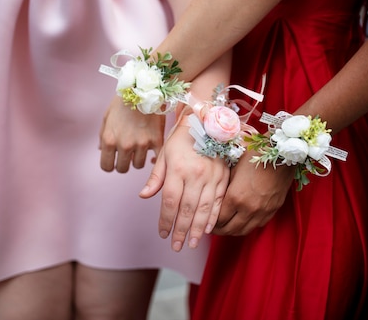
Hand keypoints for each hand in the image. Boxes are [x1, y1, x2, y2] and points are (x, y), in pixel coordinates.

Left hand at [99, 96, 165, 172]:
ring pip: (138, 165)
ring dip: (138, 158)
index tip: (114, 161)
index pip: (106, 166)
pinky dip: (154, 158)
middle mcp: (124, 145)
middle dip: (124, 163)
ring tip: (139, 148)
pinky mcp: (157, 140)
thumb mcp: (107, 117)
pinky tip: (152, 154)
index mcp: (109, 140)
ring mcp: (141, 144)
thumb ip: (103, 136)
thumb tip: (101, 150)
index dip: (110, 165)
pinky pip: (156, 159)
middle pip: (123, 168)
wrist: (144, 88)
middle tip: (127, 154)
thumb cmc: (123, 101)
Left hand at [140, 125, 228, 251]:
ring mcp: (212, 176)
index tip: (163, 233)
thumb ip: (156, 177)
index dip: (166, 220)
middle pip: (187, 209)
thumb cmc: (181, 138)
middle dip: (181, 230)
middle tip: (176, 246)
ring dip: (198, 229)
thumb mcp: (164, 153)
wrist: (206, 120)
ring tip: (192, 243)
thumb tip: (144, 196)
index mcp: (178, 168)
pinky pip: (219, 201)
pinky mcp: (224, 177)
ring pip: (205, 208)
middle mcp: (196, 174)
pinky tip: (209, 229)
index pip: (170, 201)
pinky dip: (214, 216)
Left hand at [212, 152, 293, 235]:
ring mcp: (262, 211)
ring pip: (243, 231)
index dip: (210, 222)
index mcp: (235, 197)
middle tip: (212, 228)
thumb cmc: (255, 156)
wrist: (281, 154)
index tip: (206, 220)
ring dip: (233, 231)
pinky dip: (248, 226)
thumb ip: (223, 186)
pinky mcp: (273, 210)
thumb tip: (215, 197)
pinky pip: (257, 225)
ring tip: (226, 227)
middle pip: (229, 229)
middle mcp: (249, 209)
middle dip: (219, 230)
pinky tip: (243, 221)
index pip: (218, 219)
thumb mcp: (233, 168)